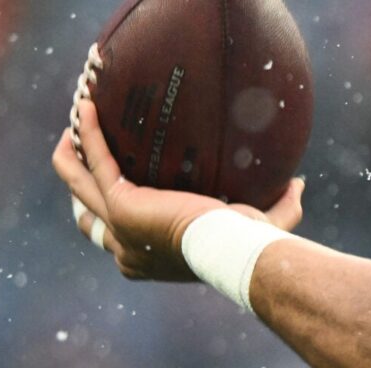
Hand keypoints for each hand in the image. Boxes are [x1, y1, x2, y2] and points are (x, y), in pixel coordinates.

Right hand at [50, 97, 303, 280]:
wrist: (235, 251)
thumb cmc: (248, 247)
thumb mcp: (259, 226)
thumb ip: (280, 208)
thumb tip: (298, 184)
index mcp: (145, 259)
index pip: (113, 237)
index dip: (105, 211)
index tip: (112, 180)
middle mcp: (124, 248)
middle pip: (84, 213)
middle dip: (78, 179)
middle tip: (78, 148)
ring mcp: (118, 226)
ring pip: (77, 183)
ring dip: (72, 152)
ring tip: (75, 121)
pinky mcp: (121, 203)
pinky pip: (97, 159)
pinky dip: (89, 132)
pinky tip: (87, 104)